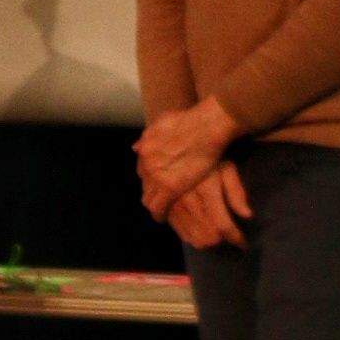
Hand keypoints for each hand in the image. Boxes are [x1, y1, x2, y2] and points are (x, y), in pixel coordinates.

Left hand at [136, 95, 236, 215]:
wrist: (203, 127)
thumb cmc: (189, 120)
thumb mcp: (162, 122)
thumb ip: (149, 136)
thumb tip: (136, 147)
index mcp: (144, 147)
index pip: (142, 169)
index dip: (150, 177)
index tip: (158, 182)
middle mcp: (146, 162)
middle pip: (144, 183)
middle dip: (151, 190)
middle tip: (161, 196)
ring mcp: (156, 175)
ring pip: (148, 197)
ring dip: (154, 203)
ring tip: (162, 209)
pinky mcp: (169, 188)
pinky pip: (158, 208)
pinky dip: (159, 214)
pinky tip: (163, 218)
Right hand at [166, 159, 251, 250]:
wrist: (173, 145)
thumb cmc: (205, 154)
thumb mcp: (226, 167)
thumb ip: (236, 191)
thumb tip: (247, 215)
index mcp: (206, 190)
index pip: (223, 226)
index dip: (236, 238)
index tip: (243, 243)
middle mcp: (188, 200)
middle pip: (208, 236)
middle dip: (223, 240)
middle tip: (230, 234)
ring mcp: (173, 206)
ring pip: (194, 238)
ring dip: (208, 241)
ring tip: (216, 233)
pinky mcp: (164, 207)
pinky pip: (180, 232)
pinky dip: (193, 236)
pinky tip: (200, 228)